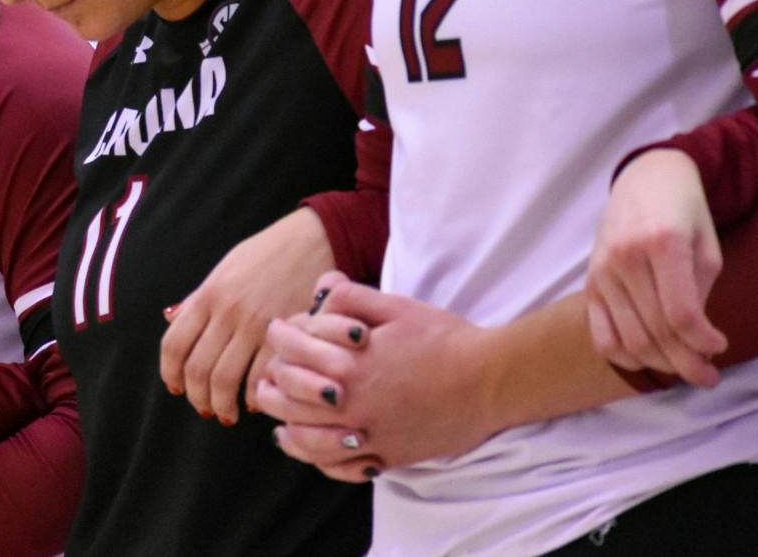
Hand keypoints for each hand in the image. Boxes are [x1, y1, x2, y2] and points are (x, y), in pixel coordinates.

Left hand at [160, 207, 334, 423]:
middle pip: (198, 368)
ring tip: (226, 413)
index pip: (174, 344)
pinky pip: (262, 376)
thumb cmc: (265, 256)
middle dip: (198, 397)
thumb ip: (197, 299)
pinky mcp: (285, 334)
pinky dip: (254, 396)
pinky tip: (255, 401)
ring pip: (225, 379)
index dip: (170, 373)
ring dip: (222, 405)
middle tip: (205, 408)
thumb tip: (170, 319)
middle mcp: (227, 312)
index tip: (176, 388)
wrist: (311, 241)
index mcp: (208, 295)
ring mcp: (255, 324)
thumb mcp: (223, 270)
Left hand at [252, 274, 499, 480]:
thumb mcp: (397, 306)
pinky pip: (342, 467)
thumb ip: (352, 297)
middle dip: (272, 383)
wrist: (491, 380)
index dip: (279, 336)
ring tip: (278, 421)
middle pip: (290, 397)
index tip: (277, 330)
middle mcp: (354, 402)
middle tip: (267, 377)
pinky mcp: (390, 455)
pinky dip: (319, 460)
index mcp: (350, 362)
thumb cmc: (446, 339)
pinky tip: (311, 449)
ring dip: (287, 428)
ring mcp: (371, 434)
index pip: (291, 350)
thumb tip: (320, 289)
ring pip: (308, 439)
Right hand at [587, 149, 725, 387]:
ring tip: (683, 368)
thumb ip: (699, 292)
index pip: (680, 314)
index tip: (720, 346)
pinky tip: (647, 358)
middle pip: (655, 332)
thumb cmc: (684, 213)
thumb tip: (694, 341)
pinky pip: (601, 335)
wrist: (644, 181)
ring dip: (660, 365)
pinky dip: (625, 356)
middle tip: (708, 376)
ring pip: (629, 340)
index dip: (703, 342)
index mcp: (660, 244)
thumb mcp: (706, 247)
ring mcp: (601, 272)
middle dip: (687, 364)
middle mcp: (624, 258)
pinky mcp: (589, 283)